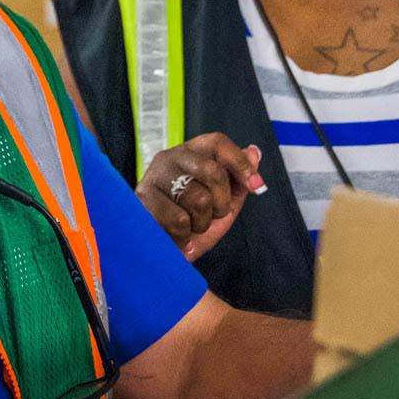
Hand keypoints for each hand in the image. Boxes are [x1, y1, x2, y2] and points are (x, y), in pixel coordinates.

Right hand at [136, 133, 265, 260]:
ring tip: (190, 227)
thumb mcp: (223, 203)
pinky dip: (184, 235)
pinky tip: (176, 235)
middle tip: (211, 216)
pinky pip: (179, 219)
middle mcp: (170, 158)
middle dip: (221, 203)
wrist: (163, 256)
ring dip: (201, 223)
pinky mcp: (142, 200)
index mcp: (190, 153)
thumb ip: (238, 180)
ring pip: (198, 198)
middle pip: (212, 171)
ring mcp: (153, 177)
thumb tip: (254, 152)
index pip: (217, 142)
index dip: (240, 163)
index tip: (256, 187)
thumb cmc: (192, 225)